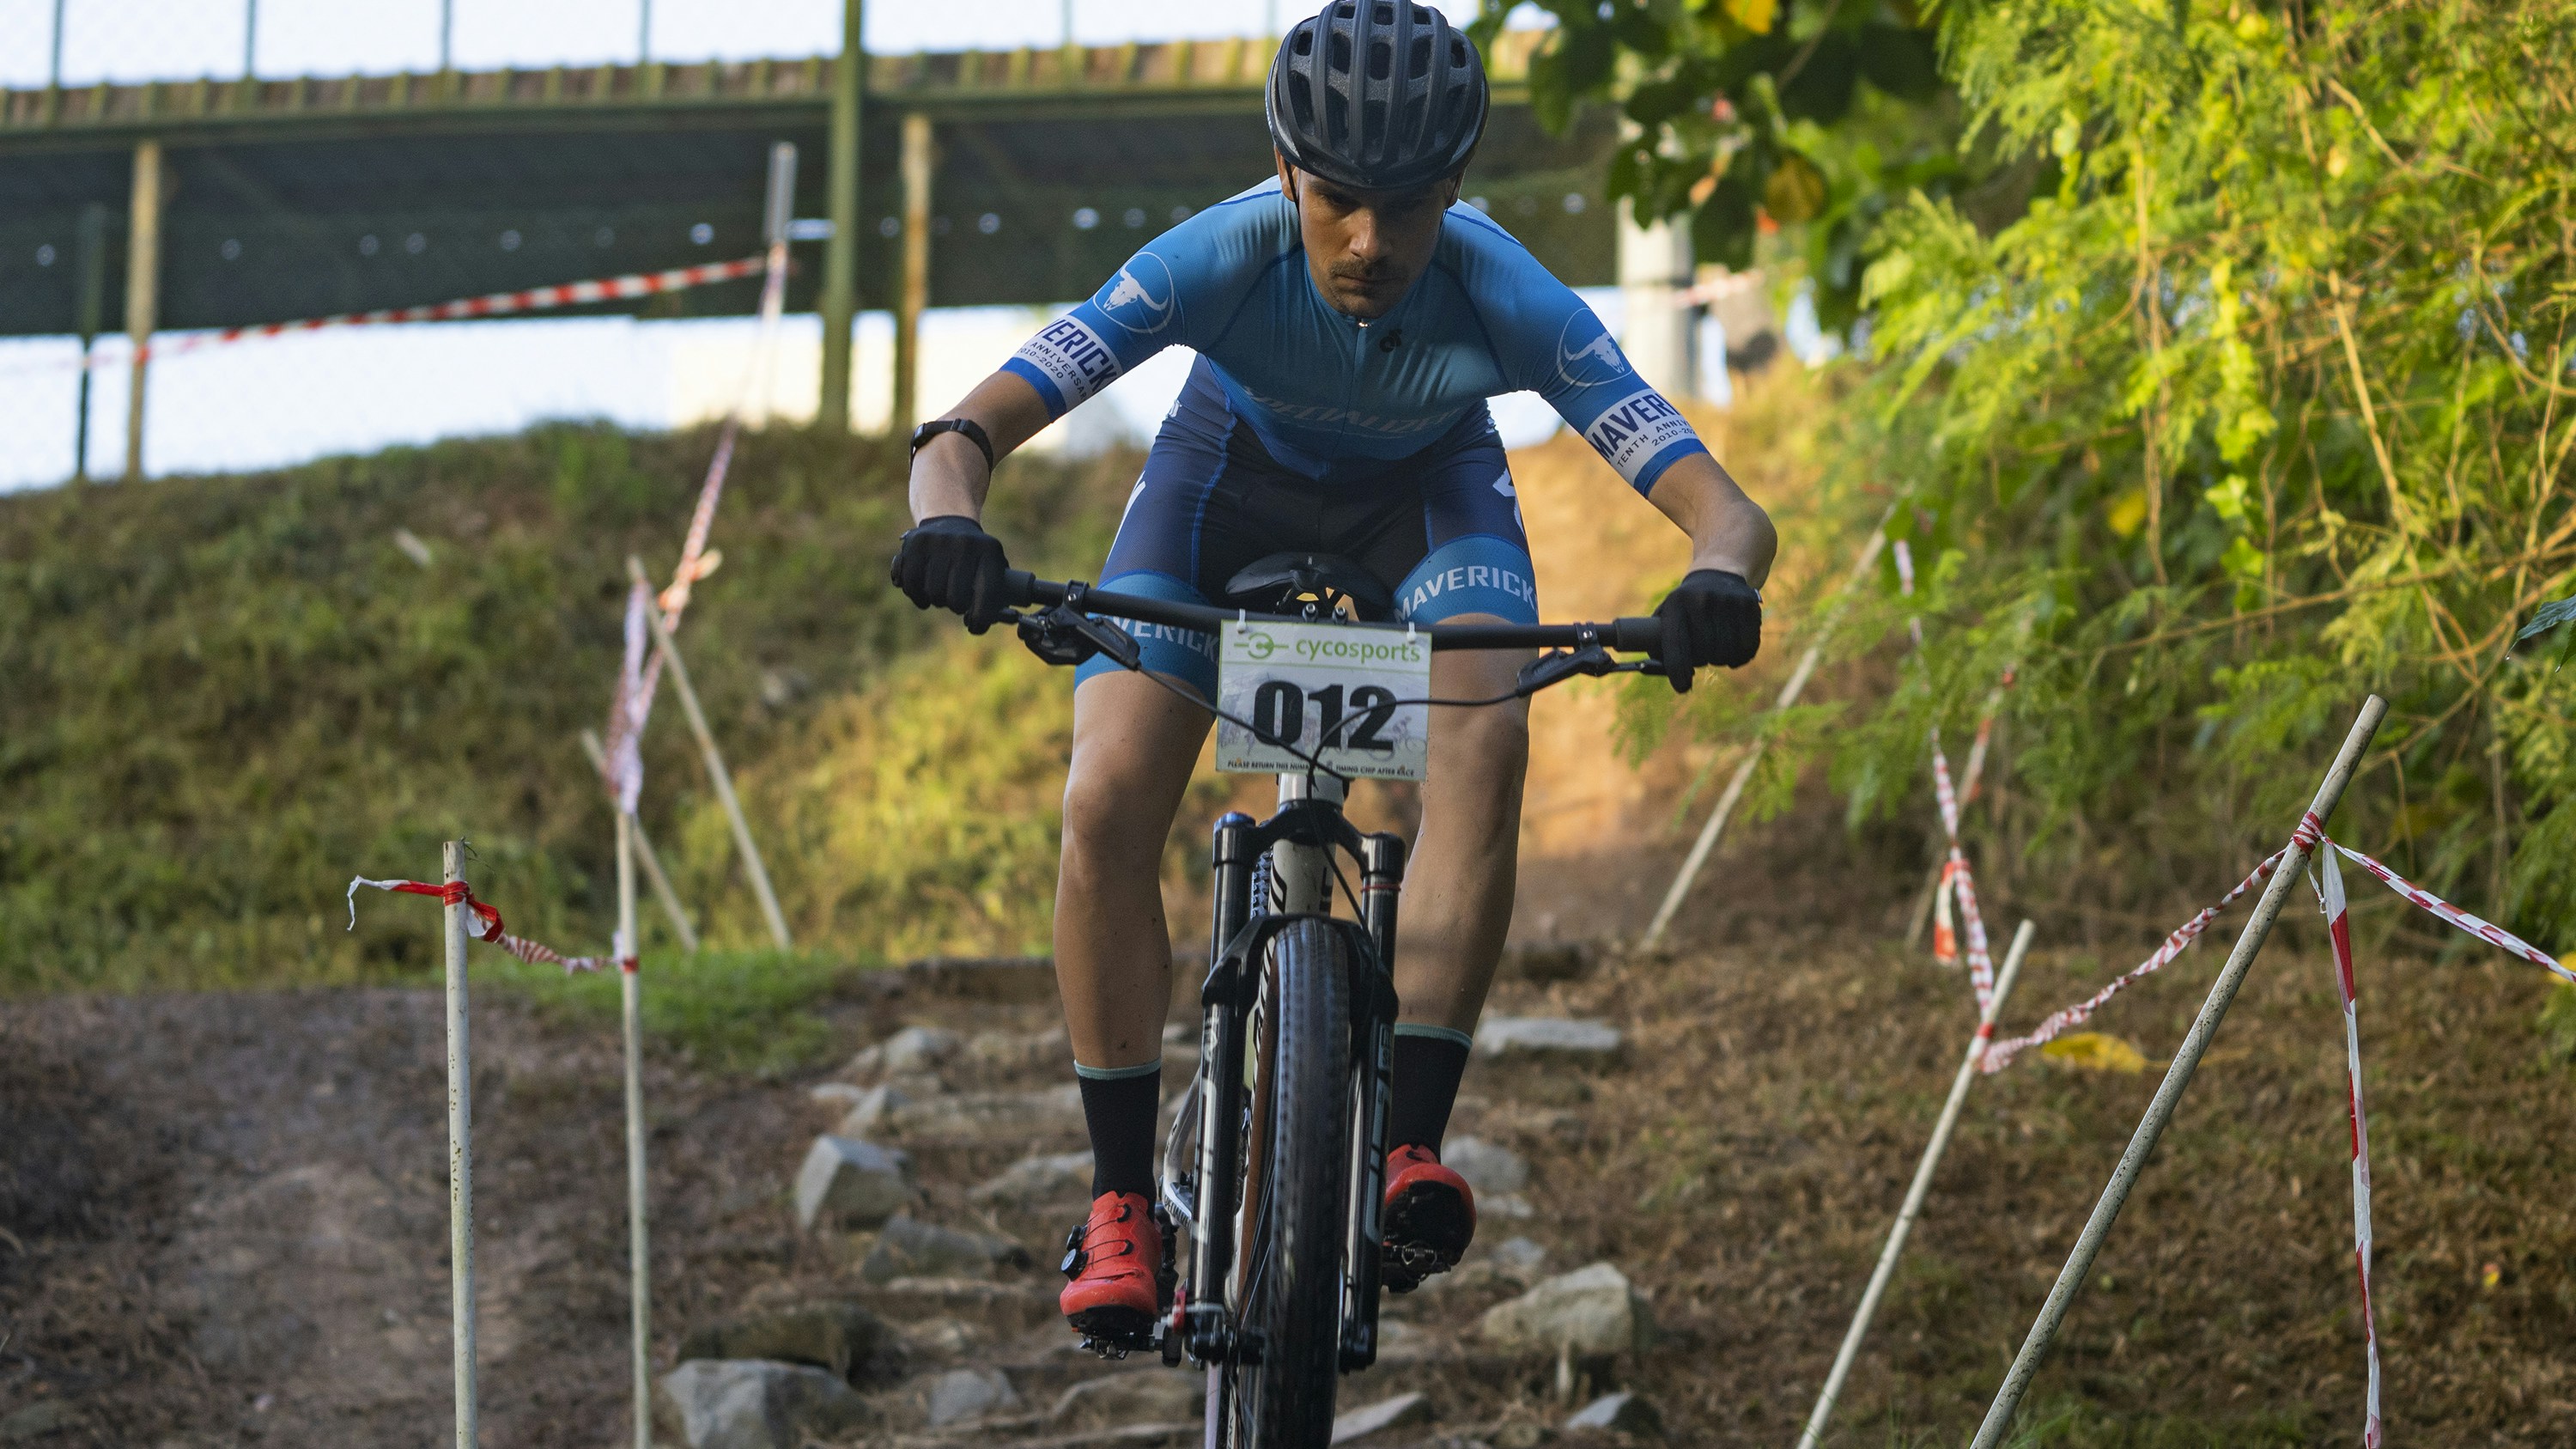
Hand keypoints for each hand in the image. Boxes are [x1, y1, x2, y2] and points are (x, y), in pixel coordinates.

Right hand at [890, 515, 1011, 633]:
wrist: (949, 520)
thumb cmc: (975, 557)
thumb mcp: (992, 567)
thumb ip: (996, 596)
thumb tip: (988, 622)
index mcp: (990, 550)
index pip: (987, 593)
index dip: (981, 617)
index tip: (975, 625)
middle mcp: (965, 543)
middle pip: (956, 598)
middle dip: (956, 606)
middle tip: (956, 602)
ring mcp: (939, 541)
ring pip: (933, 593)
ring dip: (936, 601)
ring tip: (940, 595)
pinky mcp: (916, 543)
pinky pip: (911, 583)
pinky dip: (915, 595)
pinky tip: (923, 595)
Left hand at [1652, 569, 1761, 692]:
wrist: (1718, 572)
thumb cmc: (1686, 606)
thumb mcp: (1668, 615)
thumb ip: (1659, 643)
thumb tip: (1654, 670)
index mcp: (1676, 605)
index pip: (1676, 645)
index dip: (1677, 670)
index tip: (1682, 688)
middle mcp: (1701, 600)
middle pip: (1704, 653)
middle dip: (1702, 661)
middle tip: (1702, 656)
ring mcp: (1727, 601)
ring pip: (1726, 652)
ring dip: (1721, 660)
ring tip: (1716, 651)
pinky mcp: (1749, 605)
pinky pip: (1747, 646)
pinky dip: (1740, 656)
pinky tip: (1734, 650)